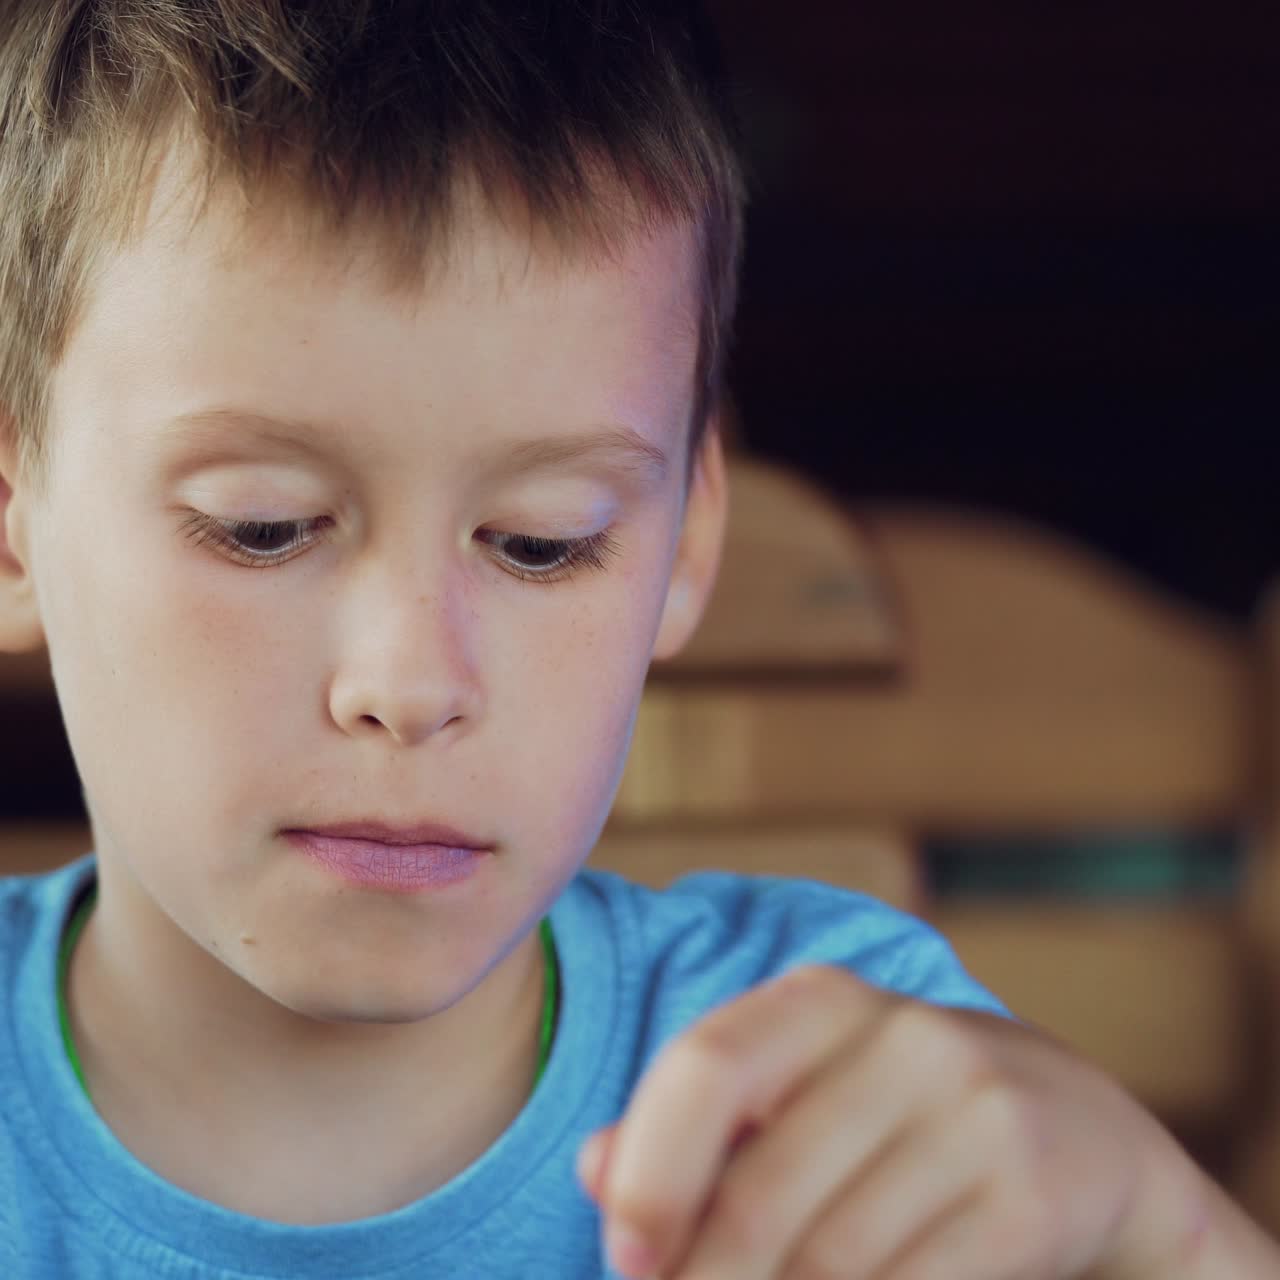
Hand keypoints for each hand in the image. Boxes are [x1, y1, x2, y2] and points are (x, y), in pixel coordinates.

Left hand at [576, 963, 1204, 1278]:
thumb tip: (593, 1168)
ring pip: (829, 1261)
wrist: (1086, 1135)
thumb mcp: (802, 1095)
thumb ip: (696, 1129)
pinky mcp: (1031, 1194)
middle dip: (705, 1278)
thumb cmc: (899, 1118)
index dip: (649, 1174)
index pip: (706, 1068)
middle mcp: (901, 1037)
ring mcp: (975, 1111)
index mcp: (821, 1000)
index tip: (625, 1261)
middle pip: (763, 1193)